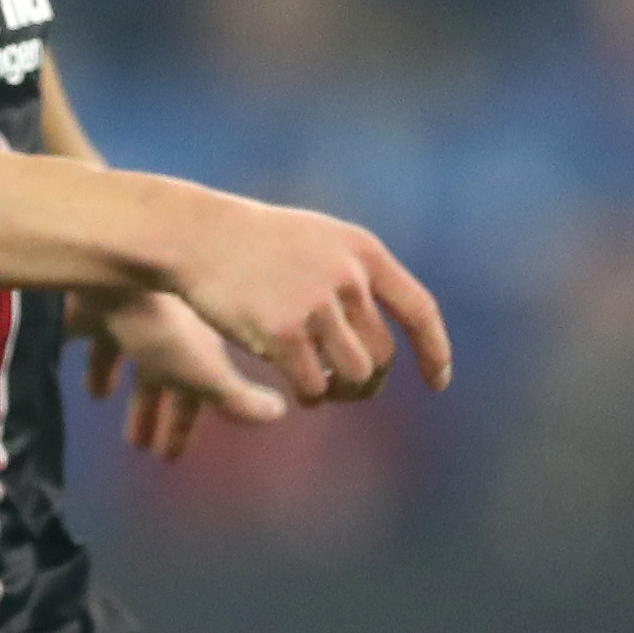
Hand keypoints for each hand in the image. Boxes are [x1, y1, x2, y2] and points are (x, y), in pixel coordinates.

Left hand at [75, 287, 284, 457]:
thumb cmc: (163, 327)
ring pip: (126, 359)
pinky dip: (91, 362)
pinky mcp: (88, 311)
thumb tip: (278, 414)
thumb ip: (234, 396)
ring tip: (109, 408)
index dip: (184, 426)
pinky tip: (85, 382)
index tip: (171, 456)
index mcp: (194, 351)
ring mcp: (126, 320)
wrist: (114, 273)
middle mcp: (164, 335)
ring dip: (121, 387)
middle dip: (154, 413)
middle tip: (143, 448)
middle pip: (161, 381)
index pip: (196, 396)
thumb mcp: (204, 368)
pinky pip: (90, 339)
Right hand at [156, 187, 450, 404]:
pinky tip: (294, 390)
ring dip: (340, 392)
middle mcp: (347, 278)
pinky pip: (313, 385)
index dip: (433, 351)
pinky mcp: (281, 333)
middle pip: (383, 354)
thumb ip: (353, 275)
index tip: (437, 383)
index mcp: (363, 252)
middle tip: (346, 391)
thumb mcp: (318, 240)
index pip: (419, 310)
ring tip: (319, 389)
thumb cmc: (253, 243)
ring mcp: (315, 305)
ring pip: (354, 374)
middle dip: (369, 382)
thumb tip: (379, 336)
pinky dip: (309, 396)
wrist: (196, 236)